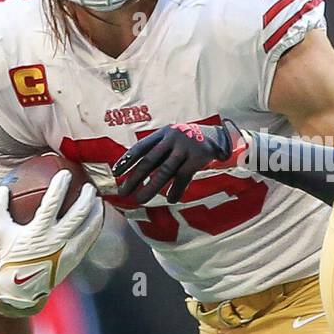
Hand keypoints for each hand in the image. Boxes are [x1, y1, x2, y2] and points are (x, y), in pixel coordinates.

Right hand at [0, 174, 102, 311]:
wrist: (19, 288)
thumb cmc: (8, 255)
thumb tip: (1, 187)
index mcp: (38, 232)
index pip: (52, 203)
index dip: (60, 186)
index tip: (65, 173)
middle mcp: (56, 241)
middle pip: (78, 214)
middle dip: (86, 196)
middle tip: (89, 185)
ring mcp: (68, 252)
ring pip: (89, 227)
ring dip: (96, 211)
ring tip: (99, 199)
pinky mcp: (75, 259)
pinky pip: (89, 240)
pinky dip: (95, 227)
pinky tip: (97, 219)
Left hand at [111, 120, 246, 204]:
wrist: (218, 135)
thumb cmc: (189, 140)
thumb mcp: (173, 138)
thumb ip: (159, 151)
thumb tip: (138, 172)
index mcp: (162, 133)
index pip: (141, 148)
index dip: (127, 160)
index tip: (115, 173)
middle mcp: (171, 139)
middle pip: (149, 161)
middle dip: (134, 178)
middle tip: (123, 193)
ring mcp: (184, 149)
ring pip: (164, 172)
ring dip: (150, 187)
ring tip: (140, 200)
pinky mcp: (196, 159)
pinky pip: (183, 178)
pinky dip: (176, 190)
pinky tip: (171, 200)